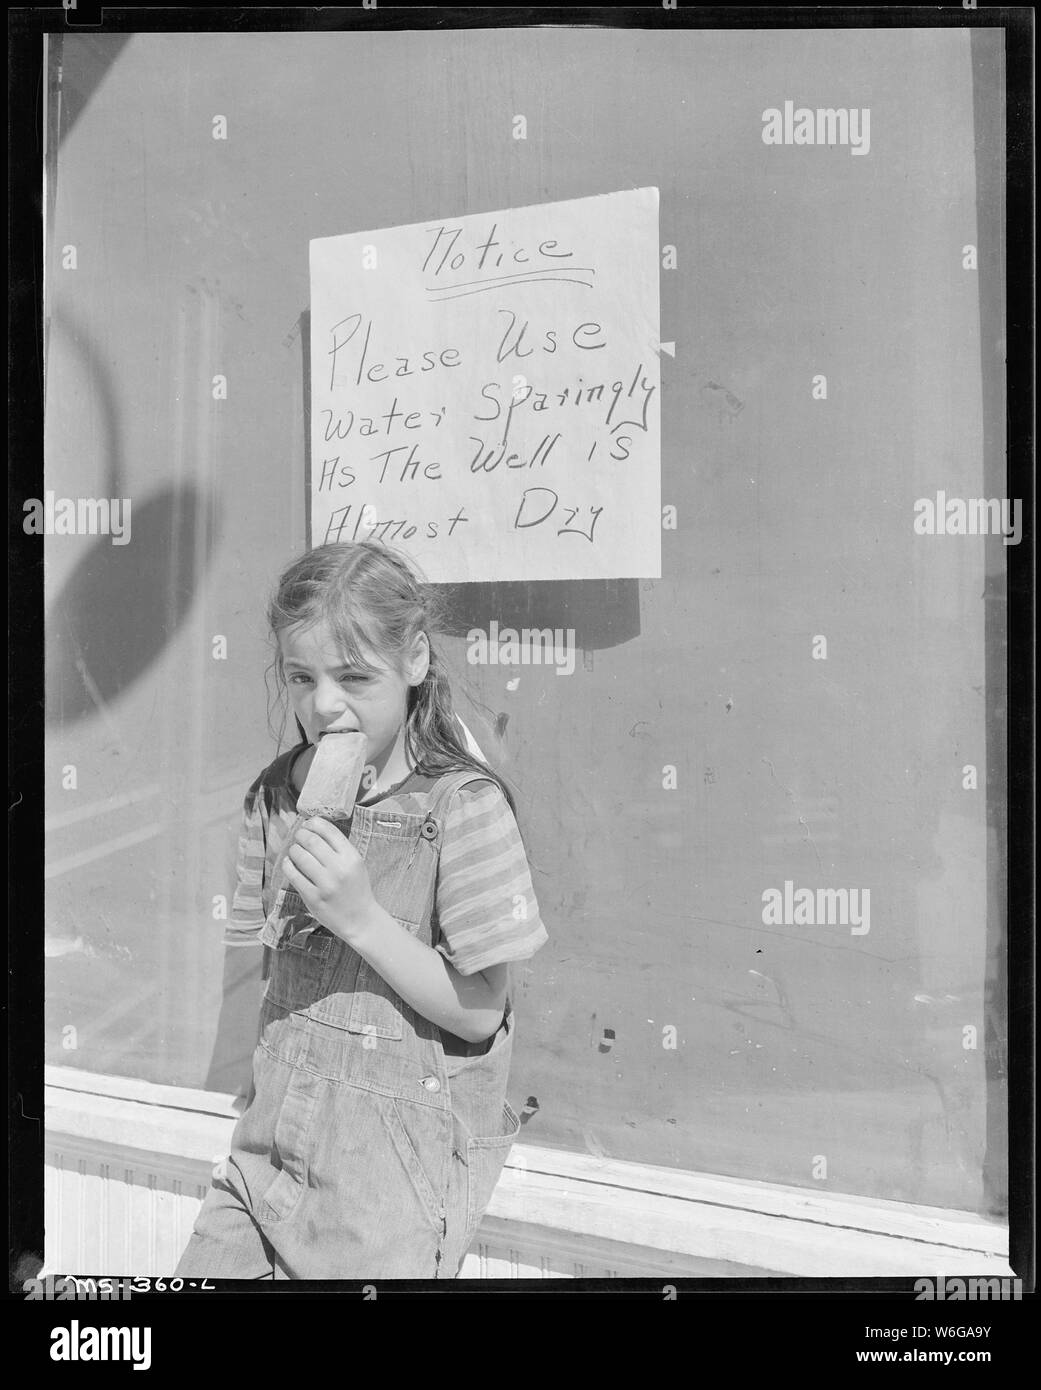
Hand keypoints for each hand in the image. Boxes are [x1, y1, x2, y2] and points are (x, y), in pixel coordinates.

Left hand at [282, 817, 377, 943]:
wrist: (360, 920)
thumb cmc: (357, 889)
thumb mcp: (356, 865)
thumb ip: (339, 848)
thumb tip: (314, 828)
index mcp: (352, 857)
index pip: (329, 831)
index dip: (314, 823)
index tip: (308, 824)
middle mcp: (339, 869)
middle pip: (311, 841)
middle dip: (301, 834)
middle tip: (298, 836)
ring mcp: (325, 884)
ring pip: (300, 856)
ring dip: (294, 849)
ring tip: (295, 850)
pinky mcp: (313, 897)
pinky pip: (293, 875)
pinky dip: (288, 865)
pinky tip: (289, 863)